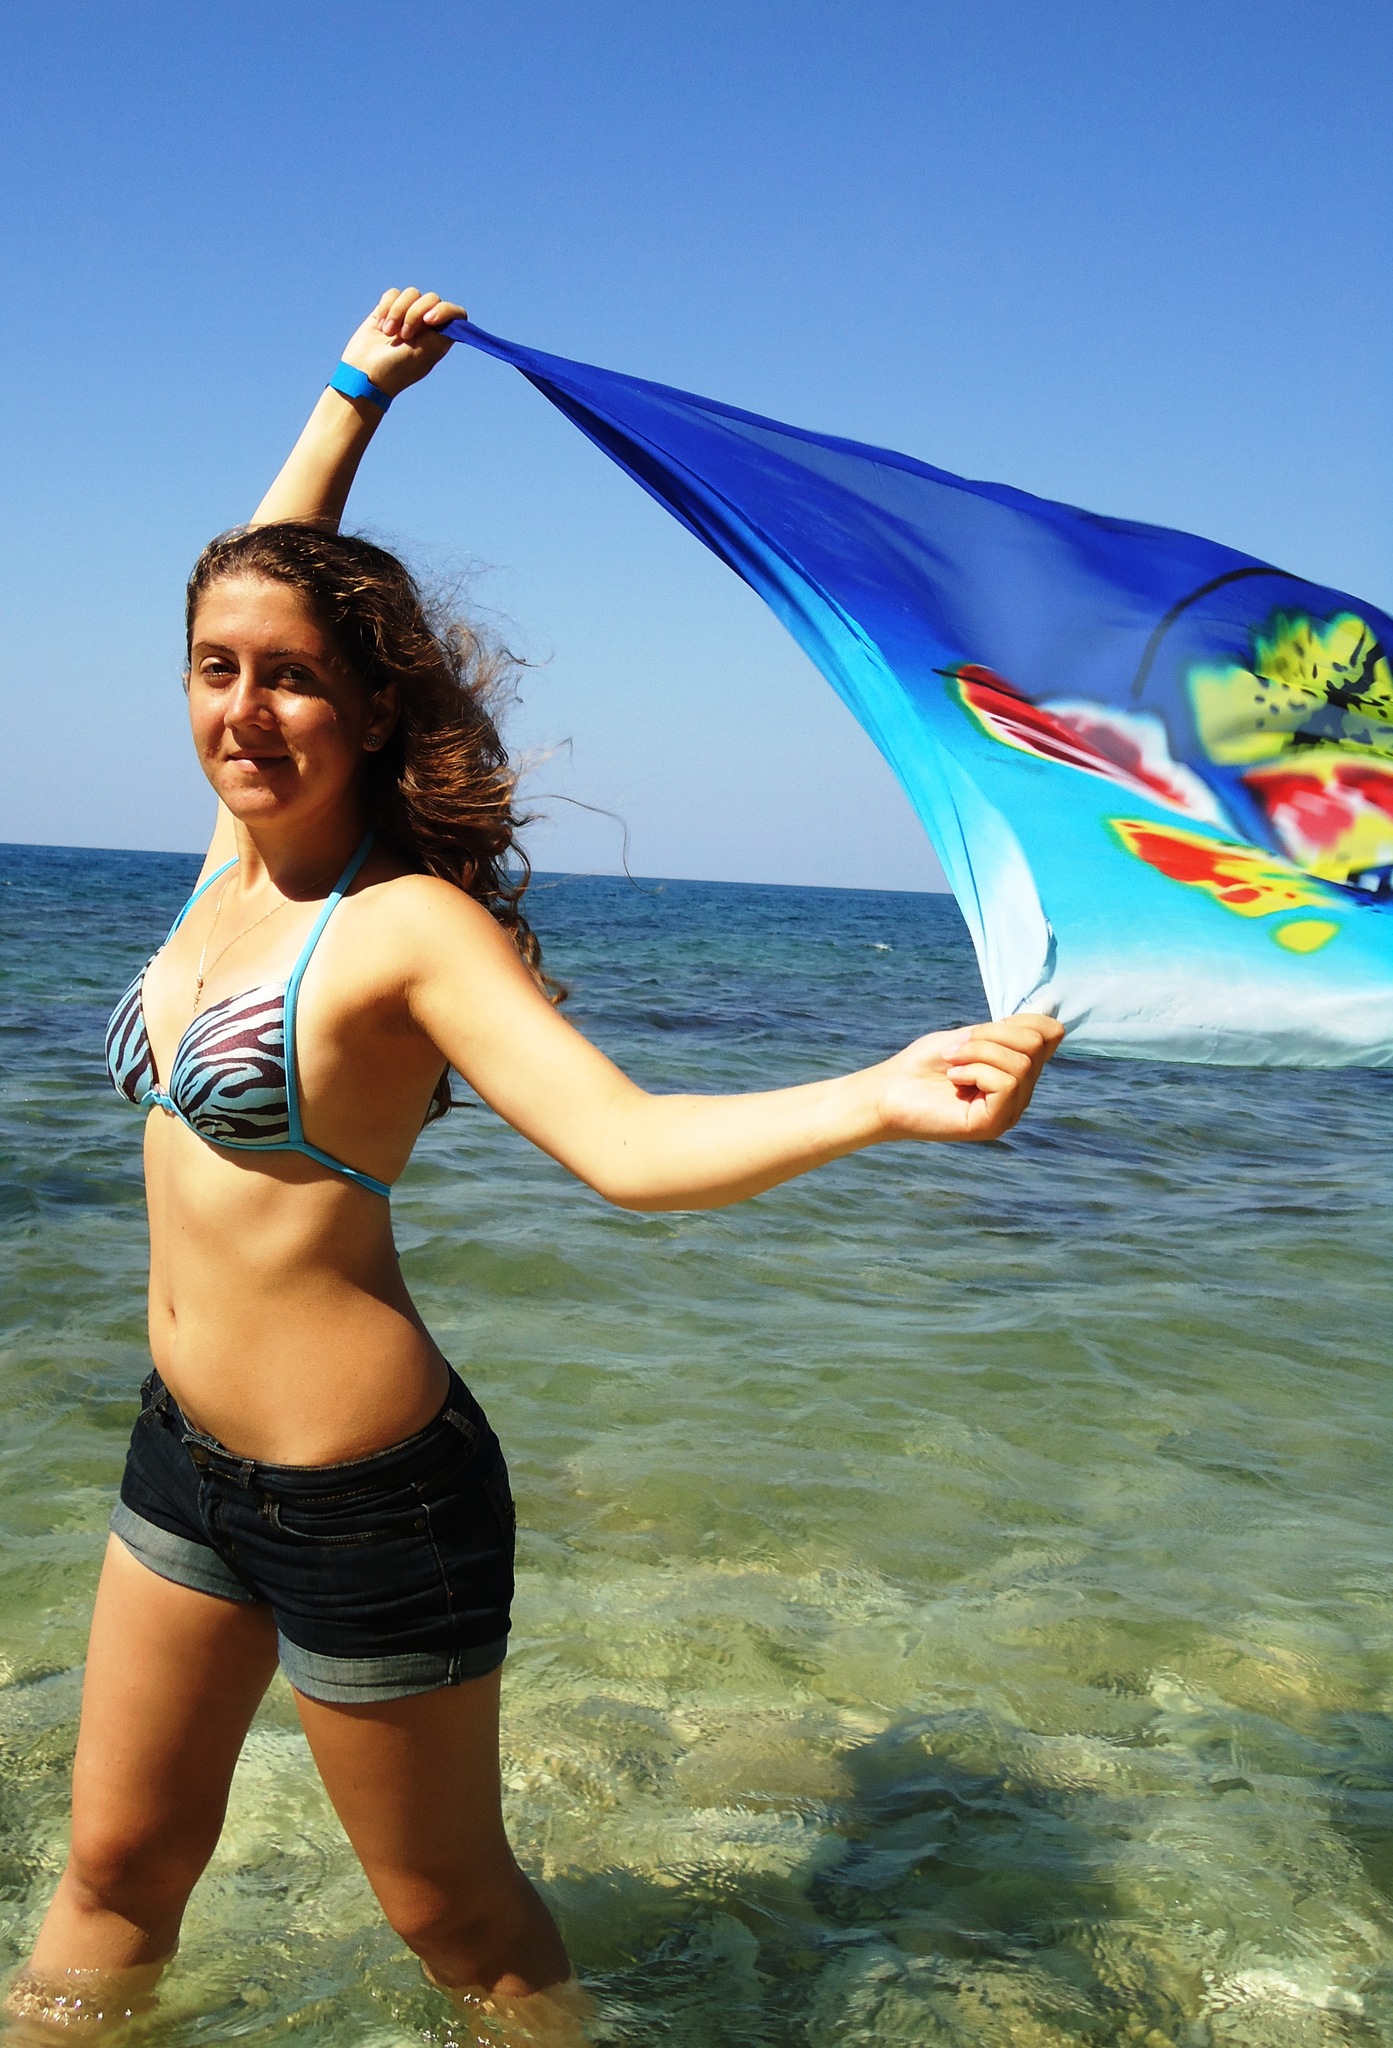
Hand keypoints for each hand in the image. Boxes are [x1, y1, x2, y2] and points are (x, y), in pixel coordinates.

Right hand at [339, 287, 466, 401]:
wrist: (364, 373)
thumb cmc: (396, 369)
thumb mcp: (424, 353)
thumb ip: (443, 334)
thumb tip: (457, 317)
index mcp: (439, 337)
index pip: (456, 315)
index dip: (445, 311)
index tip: (430, 319)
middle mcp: (426, 326)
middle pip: (432, 299)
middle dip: (416, 312)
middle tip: (404, 335)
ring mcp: (406, 316)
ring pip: (411, 293)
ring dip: (399, 311)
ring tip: (389, 333)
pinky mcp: (388, 310)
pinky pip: (392, 294)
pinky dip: (386, 307)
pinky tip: (381, 326)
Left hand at [876, 1012, 1063, 1144]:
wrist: (888, 1090)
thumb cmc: (924, 1064)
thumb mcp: (970, 1036)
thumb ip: (1009, 1028)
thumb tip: (1049, 1007)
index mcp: (1018, 1070)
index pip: (1050, 1033)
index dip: (1019, 1020)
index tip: (979, 1031)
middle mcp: (1021, 1093)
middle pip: (1035, 1044)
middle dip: (990, 1035)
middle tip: (955, 1050)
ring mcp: (1010, 1111)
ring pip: (1020, 1063)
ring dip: (977, 1052)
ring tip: (951, 1064)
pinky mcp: (993, 1123)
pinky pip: (1005, 1083)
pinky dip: (974, 1070)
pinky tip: (953, 1080)